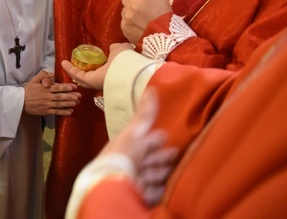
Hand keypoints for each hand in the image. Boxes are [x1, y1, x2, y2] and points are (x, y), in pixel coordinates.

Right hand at [23, 70, 80, 115]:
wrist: (21, 102)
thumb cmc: (29, 90)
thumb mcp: (34, 79)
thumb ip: (43, 75)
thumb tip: (53, 74)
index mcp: (46, 88)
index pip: (58, 87)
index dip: (67, 87)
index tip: (74, 87)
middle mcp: (48, 96)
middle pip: (61, 96)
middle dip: (71, 96)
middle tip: (79, 96)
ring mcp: (47, 105)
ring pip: (60, 104)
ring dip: (69, 103)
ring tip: (76, 103)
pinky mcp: (46, 111)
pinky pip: (57, 112)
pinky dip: (64, 112)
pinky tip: (70, 111)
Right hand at [61, 42, 132, 89]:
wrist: (129, 67)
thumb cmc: (127, 59)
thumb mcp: (120, 49)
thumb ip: (114, 48)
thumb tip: (111, 47)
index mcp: (111, 72)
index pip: (99, 72)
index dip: (91, 67)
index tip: (84, 61)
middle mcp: (104, 79)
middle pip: (88, 77)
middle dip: (78, 72)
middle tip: (70, 66)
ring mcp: (97, 82)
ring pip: (81, 78)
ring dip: (72, 71)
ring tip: (64, 64)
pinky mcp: (91, 81)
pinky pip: (79, 75)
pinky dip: (71, 70)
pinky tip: (64, 63)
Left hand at [100, 89, 178, 206]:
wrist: (114, 187)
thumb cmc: (123, 156)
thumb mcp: (134, 132)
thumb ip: (144, 114)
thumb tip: (152, 89)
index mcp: (126, 148)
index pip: (144, 144)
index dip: (155, 141)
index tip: (167, 137)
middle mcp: (129, 165)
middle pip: (151, 161)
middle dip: (161, 158)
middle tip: (173, 156)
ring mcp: (135, 183)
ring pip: (155, 177)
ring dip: (159, 174)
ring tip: (163, 173)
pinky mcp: (141, 198)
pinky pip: (156, 194)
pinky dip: (158, 191)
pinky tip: (158, 189)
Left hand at [120, 0, 172, 43]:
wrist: (164, 40)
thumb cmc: (166, 18)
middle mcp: (132, 4)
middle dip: (131, 0)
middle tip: (141, 7)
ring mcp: (126, 16)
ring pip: (124, 9)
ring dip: (130, 12)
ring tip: (141, 19)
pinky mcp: (124, 27)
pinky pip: (124, 20)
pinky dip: (129, 22)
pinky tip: (138, 26)